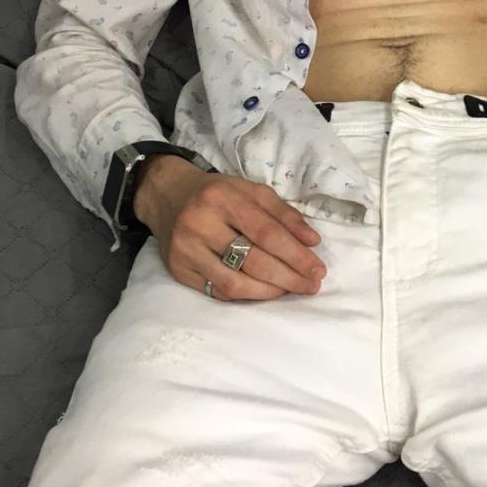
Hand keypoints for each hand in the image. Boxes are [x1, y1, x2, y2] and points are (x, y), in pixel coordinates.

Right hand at [141, 161, 326, 301]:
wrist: (168, 196)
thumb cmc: (218, 194)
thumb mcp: (252, 191)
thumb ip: (284, 214)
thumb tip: (313, 242)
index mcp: (223, 198)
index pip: (266, 233)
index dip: (296, 255)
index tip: (318, 269)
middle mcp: (200, 224)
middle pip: (252, 261)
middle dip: (288, 277)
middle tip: (311, 285)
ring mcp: (186, 250)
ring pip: (234, 284)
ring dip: (269, 292)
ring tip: (290, 290)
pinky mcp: (178, 271)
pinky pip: (218, 291)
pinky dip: (246, 295)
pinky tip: (264, 291)